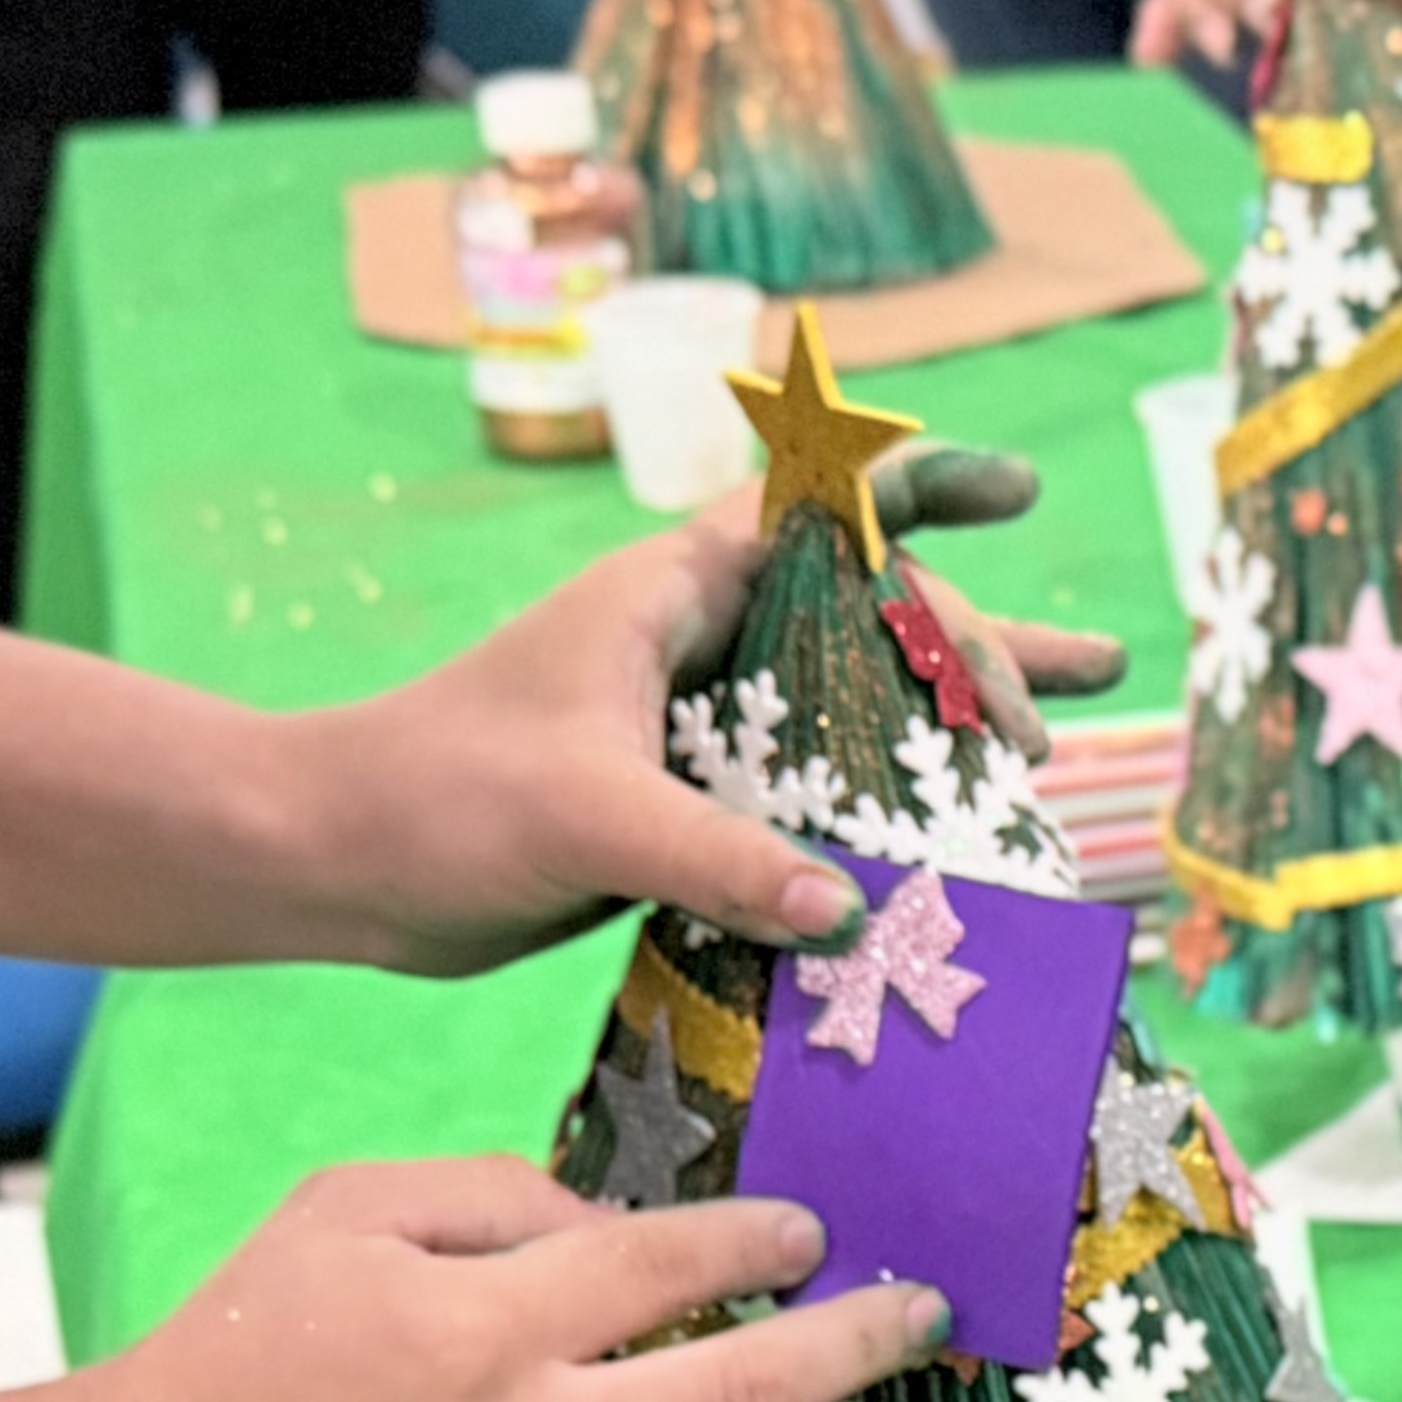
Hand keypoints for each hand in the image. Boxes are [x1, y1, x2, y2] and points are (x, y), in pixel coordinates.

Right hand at [78, 1160, 952, 1401]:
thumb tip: (626, 1220)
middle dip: (856, 1347)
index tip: (811, 1233)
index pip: (671, 1268)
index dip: (760, 1240)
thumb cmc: (246, 1346)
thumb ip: (493, 1193)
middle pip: (741, 1395)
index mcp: (486, 1327)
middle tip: (921, 1318)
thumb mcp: (347, 1212)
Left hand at [297, 448, 1122, 976]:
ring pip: (854, 711)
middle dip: (976, 650)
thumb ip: (721, 859)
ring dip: (950, 729)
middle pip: (869, 621)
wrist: (343, 861)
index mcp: (675, 593)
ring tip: (1058, 745)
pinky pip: (814, 798)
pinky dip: (885, 817)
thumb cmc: (440, 797)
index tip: (1016, 490)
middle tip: (1054, 710)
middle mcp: (699, 644)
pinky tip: (949, 854)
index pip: (822, 511)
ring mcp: (699, 726)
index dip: (924, 494)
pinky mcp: (689, 806)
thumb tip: (850, 911)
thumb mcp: (587, 817)